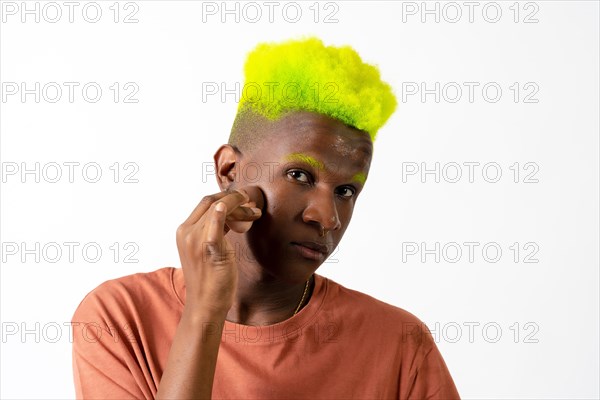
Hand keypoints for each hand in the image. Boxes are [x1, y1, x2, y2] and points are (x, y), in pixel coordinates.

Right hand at [175, 188, 262, 314]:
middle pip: (212, 202)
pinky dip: (219, 216)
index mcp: (184, 231)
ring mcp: (196, 241)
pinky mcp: (210, 251)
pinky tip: (225, 207)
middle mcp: (187, 233)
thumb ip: (215, 230)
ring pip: (219, 210)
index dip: (226, 196)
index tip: (243, 198)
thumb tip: (229, 214)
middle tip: (252, 202)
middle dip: (234, 198)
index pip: (205, 203)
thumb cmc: (210, 278)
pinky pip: (213, 229)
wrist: (205, 305)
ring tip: (256, 213)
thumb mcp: (208, 248)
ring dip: (241, 208)